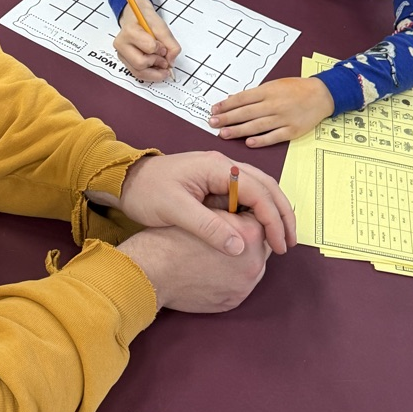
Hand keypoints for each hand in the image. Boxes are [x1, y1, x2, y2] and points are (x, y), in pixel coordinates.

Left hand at [87, 150, 295, 255]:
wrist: (124, 180)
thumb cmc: (146, 192)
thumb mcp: (174, 210)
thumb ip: (207, 227)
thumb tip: (240, 247)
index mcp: (217, 167)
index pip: (257, 191)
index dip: (272, 219)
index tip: (278, 245)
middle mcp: (223, 165)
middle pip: (265, 186)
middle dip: (281, 214)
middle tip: (288, 243)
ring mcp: (219, 171)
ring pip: (258, 188)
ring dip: (271, 212)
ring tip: (279, 238)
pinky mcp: (213, 181)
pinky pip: (244, 194)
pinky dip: (257, 210)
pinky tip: (258, 229)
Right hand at [113, 0, 179, 81]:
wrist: (135, 16)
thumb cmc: (147, 19)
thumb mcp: (162, 27)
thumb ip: (171, 44)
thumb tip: (171, 62)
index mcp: (130, 31)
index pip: (149, 48)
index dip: (160, 49)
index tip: (163, 47)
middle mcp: (121, 44)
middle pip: (140, 64)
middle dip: (156, 63)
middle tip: (165, 61)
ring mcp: (121, 54)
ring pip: (138, 72)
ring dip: (154, 72)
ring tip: (162, 66)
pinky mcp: (124, 60)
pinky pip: (136, 73)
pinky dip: (149, 74)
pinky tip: (156, 68)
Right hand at [118, 211, 270, 311]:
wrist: (151, 272)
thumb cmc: (171, 239)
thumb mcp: (203, 211)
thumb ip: (229, 207)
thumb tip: (241, 201)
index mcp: (249, 235)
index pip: (262, 219)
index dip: (247, 213)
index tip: (236, 213)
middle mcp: (254, 263)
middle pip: (262, 243)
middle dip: (249, 236)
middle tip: (227, 231)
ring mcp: (245, 286)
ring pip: (253, 264)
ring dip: (243, 256)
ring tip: (219, 249)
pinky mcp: (234, 301)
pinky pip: (240, 283)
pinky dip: (232, 275)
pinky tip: (214, 267)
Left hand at [209, 76, 333, 147]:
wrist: (321, 95)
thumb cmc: (295, 89)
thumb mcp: (273, 85)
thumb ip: (254, 94)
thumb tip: (233, 100)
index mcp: (268, 91)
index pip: (242, 98)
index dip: (226, 105)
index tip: (213, 110)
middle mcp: (274, 104)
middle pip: (246, 113)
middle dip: (227, 118)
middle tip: (212, 123)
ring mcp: (283, 118)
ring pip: (257, 125)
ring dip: (238, 130)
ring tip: (223, 134)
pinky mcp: (292, 130)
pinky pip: (274, 136)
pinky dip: (261, 140)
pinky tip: (248, 143)